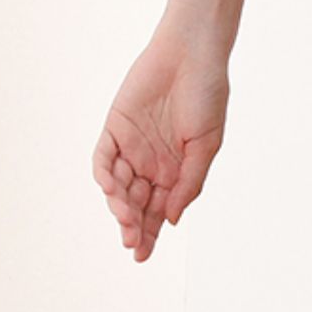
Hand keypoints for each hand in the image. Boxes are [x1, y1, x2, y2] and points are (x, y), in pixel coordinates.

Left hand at [92, 30, 226, 262]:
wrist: (192, 55)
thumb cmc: (208, 95)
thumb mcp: (207, 145)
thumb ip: (189, 182)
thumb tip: (171, 218)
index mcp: (176, 170)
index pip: (157, 210)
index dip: (149, 234)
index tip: (143, 256)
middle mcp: (151, 163)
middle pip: (135, 204)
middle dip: (132, 227)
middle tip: (132, 244)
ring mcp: (132, 146)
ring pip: (118, 187)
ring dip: (119, 205)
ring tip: (125, 219)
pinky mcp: (115, 127)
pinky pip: (104, 158)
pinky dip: (105, 175)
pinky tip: (112, 189)